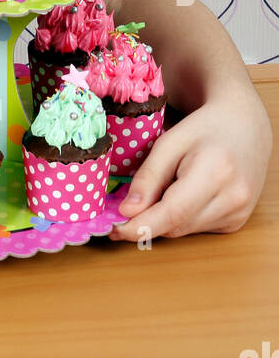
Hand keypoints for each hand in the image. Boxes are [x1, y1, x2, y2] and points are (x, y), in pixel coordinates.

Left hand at [108, 91, 272, 240]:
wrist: (244, 126)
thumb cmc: (204, 129)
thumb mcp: (169, 142)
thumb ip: (148, 177)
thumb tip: (127, 211)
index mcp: (216, 171)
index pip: (173, 212)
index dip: (141, 225)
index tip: (114, 230)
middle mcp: (233, 198)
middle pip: (177, 225)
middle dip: (148, 220)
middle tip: (126, 208)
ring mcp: (239, 212)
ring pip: (186, 231)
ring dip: (166, 218)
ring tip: (164, 188)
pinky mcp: (238, 221)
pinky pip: (198, 228)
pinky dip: (183, 217)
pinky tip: (184, 194)